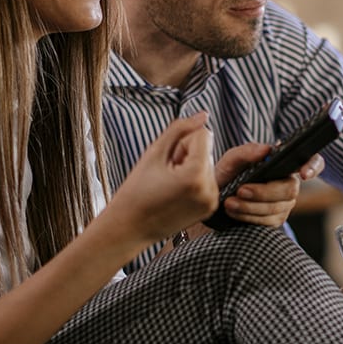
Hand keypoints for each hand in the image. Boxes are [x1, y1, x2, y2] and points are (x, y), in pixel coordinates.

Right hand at [107, 112, 218, 243]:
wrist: (130, 228)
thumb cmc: (136, 190)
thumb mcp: (154, 153)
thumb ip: (179, 129)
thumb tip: (203, 115)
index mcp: (196, 175)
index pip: (203, 134)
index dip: (181, 143)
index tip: (167, 160)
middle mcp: (210, 189)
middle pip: (207, 149)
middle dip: (187, 155)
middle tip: (165, 175)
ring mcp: (212, 201)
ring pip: (208, 163)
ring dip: (191, 167)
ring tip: (170, 184)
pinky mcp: (211, 208)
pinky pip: (209, 180)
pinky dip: (194, 180)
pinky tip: (176, 192)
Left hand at [211, 143, 324, 227]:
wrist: (215, 199)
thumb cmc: (227, 175)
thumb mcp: (231, 160)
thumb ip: (247, 152)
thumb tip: (267, 149)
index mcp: (284, 163)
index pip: (312, 161)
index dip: (313, 166)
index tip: (303, 174)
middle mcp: (288, 182)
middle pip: (290, 189)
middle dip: (264, 192)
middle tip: (241, 190)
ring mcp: (284, 203)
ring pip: (277, 208)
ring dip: (250, 206)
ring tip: (229, 202)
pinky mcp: (275, 219)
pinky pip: (267, 221)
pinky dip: (248, 216)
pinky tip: (233, 212)